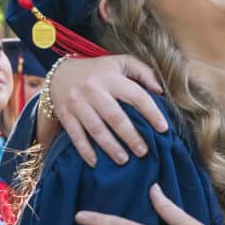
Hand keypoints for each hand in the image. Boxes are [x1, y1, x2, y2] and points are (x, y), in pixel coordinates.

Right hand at [47, 55, 167, 166]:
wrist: (60, 72)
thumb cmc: (98, 70)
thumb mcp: (121, 62)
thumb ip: (143, 72)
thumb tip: (159, 91)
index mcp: (111, 77)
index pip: (136, 96)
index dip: (151, 113)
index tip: (163, 128)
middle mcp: (93, 89)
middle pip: (115, 117)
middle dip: (131, 136)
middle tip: (144, 152)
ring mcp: (77, 103)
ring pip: (96, 129)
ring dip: (111, 147)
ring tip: (124, 160)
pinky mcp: (65, 114)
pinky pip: (76, 135)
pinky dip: (85, 150)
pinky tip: (95, 163)